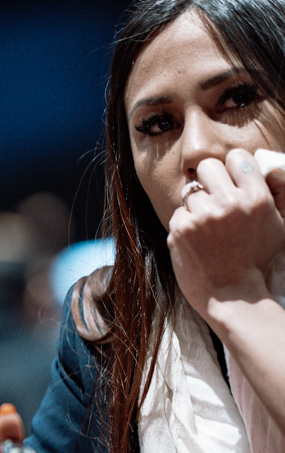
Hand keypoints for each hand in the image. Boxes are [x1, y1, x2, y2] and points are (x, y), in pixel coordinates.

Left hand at [170, 148, 284, 325]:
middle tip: (214, 198)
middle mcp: (229, 203)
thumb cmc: (257, 261)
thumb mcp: (279, 227)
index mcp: (256, 199)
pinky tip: (197, 241)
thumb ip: (274, 195)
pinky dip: (185, 225)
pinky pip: (178, 213)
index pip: (237, 157)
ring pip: (190, 192)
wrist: (231, 295)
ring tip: (209, 229)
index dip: (232, 167)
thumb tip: (268, 167)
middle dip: (209, 180)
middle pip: (207, 166)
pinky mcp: (180, 229)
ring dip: (197, 207)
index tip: (231, 178)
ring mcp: (202, 216)